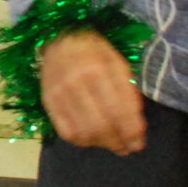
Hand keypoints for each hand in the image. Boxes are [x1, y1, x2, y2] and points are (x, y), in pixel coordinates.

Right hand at [39, 29, 146, 153]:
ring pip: (84, 132)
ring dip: (102, 144)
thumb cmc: (95, 50)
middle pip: (101, 125)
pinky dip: (82, 141)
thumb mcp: (118, 63)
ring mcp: (60, 93)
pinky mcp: (48, 101)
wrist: (60, 38)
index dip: (131, 132)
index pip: (119, 110)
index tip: (139, 143)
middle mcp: (77, 82)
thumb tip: (136, 125)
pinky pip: (66, 132)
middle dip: (118, 142)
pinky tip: (92, 138)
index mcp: (99, 69)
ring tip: (113, 144)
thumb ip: (128, 91)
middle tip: (128, 148)